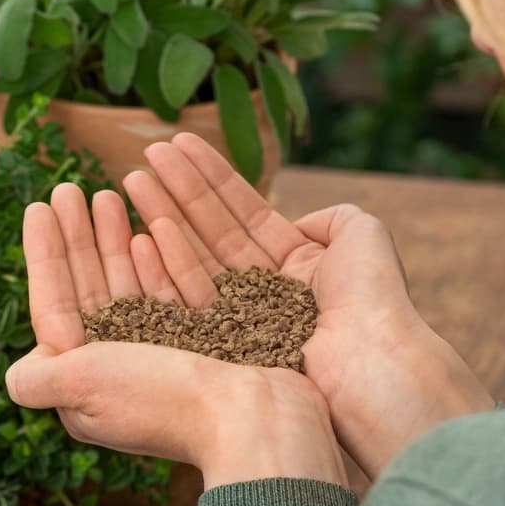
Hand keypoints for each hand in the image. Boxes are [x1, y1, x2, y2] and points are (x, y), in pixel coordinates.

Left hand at [5, 183, 346, 489]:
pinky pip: (172, 294)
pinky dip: (158, 260)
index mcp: (86, 384)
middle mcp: (121, 372)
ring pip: (130, 285)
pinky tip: (149, 229)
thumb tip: (13, 376)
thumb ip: (40, 378)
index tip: (37, 205)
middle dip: (79, 237)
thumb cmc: (166, 401)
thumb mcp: (83, 386)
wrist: (257, 423)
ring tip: (110, 192)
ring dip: (114, 238)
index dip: (44, 254)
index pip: (54, 305)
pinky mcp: (204, 346)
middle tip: (70, 187)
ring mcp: (164, 358)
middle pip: (91, 290)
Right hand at [124, 134, 495, 479]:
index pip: (243, 212)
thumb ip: (334, 217)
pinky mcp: (222, 347)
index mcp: (297, 266)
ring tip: (131, 180)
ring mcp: (240, 320)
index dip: (210, 177)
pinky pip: (189, 296)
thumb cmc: (373, 299)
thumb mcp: (363, 236)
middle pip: (212, 230)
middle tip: (144, 156)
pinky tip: (144, 229)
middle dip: (178, 190)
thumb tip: (303, 220)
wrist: (370, 361)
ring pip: (194, 258)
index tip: (177, 144)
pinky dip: (167, 262)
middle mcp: (264, 292)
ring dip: (162, 216)